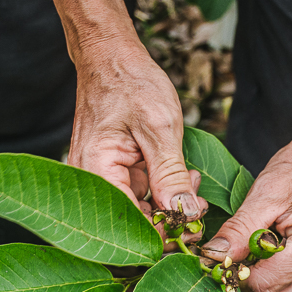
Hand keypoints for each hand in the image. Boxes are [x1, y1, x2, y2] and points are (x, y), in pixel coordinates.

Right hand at [67, 38, 206, 242]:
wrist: (112, 58)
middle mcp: (92, 183)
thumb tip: (183, 214)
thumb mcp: (160, 127)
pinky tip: (183, 176)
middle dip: (170, 220)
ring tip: (193, 180)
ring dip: (171, 205)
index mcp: (96, 172)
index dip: (162, 233)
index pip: (127, 226)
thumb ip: (170, 173)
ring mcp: (103, 180)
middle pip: (132, 225)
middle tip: (199, 203)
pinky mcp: (116, 175)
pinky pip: (141, 196)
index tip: (193, 224)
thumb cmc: (131, 83)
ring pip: (140, 212)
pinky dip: (164, 191)